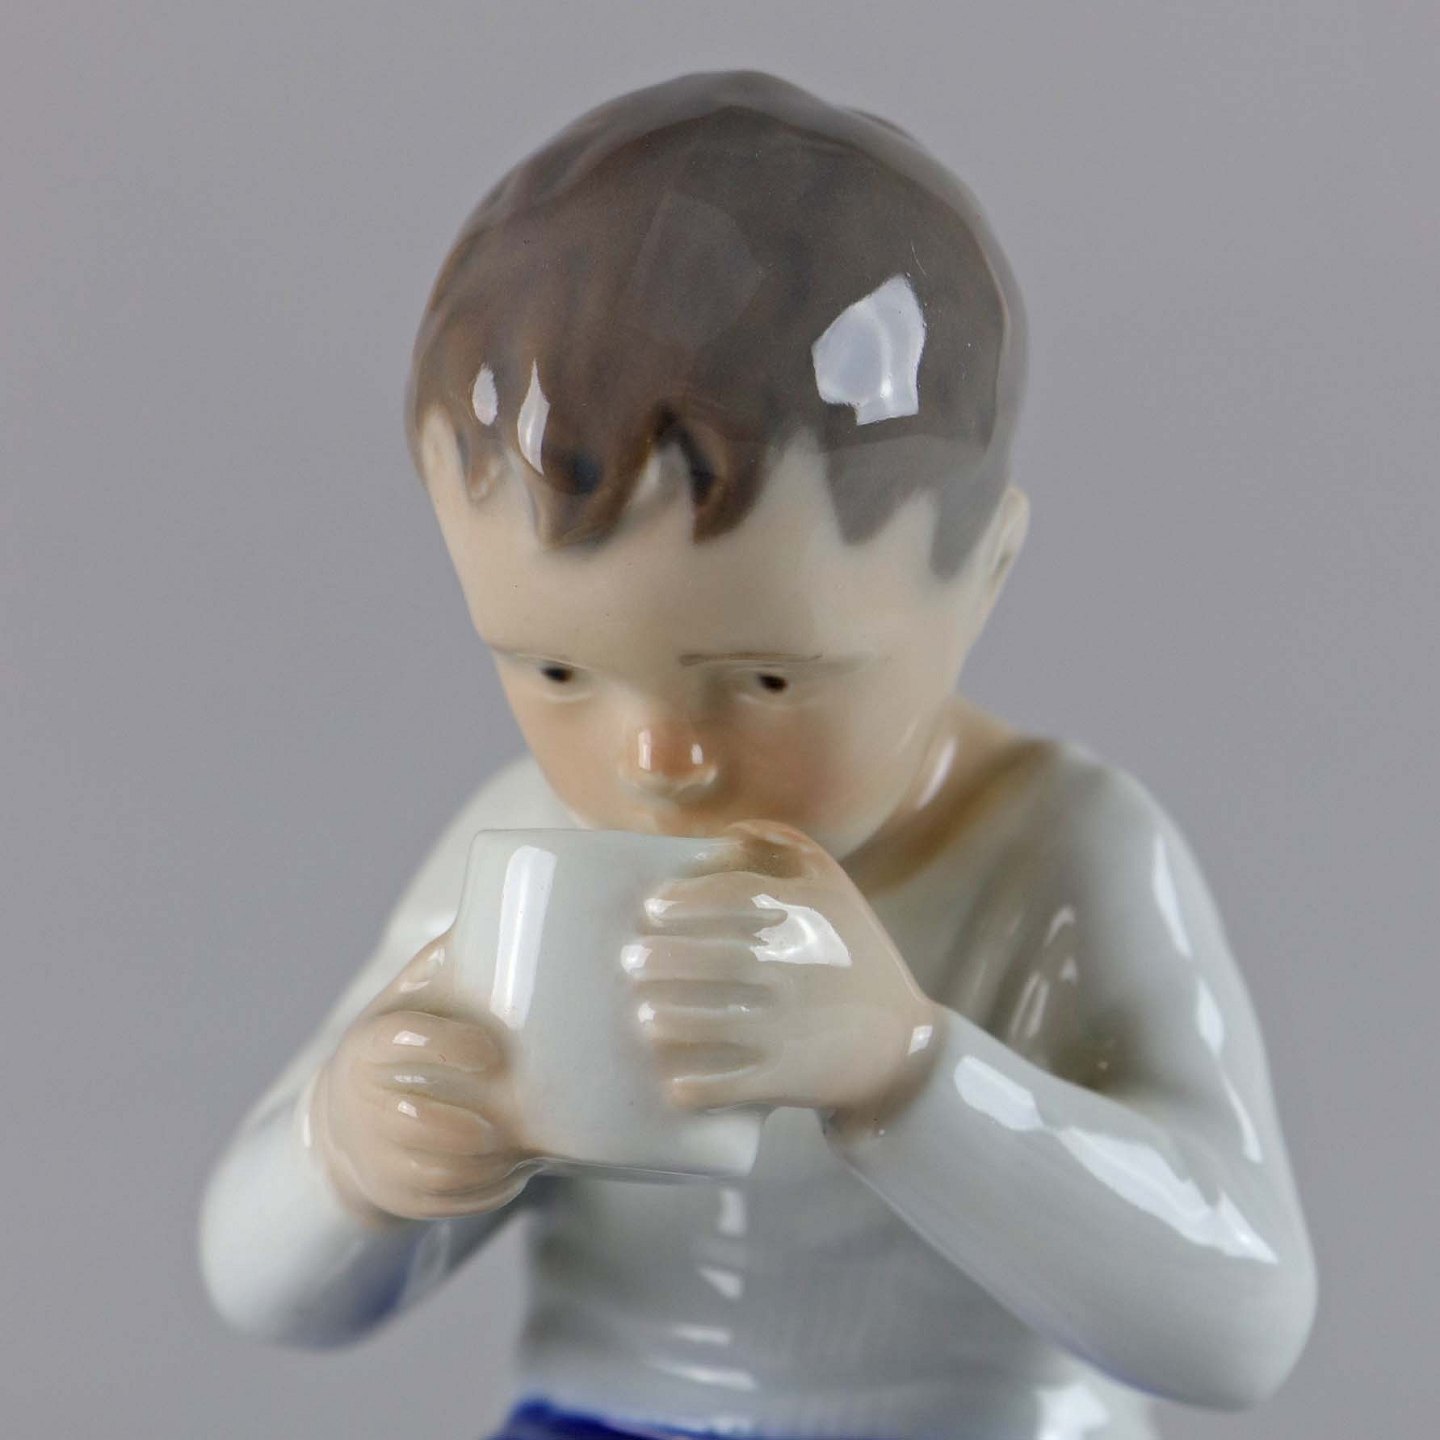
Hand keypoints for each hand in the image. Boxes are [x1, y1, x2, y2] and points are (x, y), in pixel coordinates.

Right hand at [309, 933, 534, 1222]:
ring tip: (522, 1144)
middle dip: (469, 1125)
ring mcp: (374, 1155)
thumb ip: (450, 960)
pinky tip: (514, 1173)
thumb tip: (511, 907)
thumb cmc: (401, 1039)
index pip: (397, 1043)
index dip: (444, 1046)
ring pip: (432, 1171)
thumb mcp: (412, 996)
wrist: (348, 1118)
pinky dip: (482, 1192)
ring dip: (484, 1163)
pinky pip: (439, 1204)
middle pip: (414, 1123)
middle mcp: (362, 1104)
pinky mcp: (391, 1195)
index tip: (491, 1051)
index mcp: (369, 1045)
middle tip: (513, 1116)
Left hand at [626, 820, 939, 1123]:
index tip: (653, 906)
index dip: (687, 898)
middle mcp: (804, 966)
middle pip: (718, 960)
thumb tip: (723, 835)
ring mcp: (796, 1023)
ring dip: (670, 1020)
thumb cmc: (853, 957)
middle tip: (630, 960)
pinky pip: (731, 1084)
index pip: (736, 895)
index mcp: (814, 915)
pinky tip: (669, 1084)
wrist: (903, 1046)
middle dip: (664, 960)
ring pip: (716, 1023)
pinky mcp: (791, 1075)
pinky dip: (696, 1087)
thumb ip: (788, 849)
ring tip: (644, 1014)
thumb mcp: (837, 892)